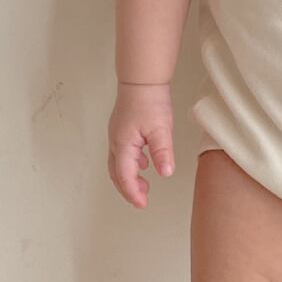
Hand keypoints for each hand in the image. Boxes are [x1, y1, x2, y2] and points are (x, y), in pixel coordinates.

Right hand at [107, 81, 174, 208]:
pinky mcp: (122, 127)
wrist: (142, 77)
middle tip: (142, 199)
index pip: (125, 177)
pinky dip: (131, 163)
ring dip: (129, 177)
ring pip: (118, 163)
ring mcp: (117, 133)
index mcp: (123, 144)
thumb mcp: (160, 128)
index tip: (143, 204)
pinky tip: (144, 161)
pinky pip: (123, 152)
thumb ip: (162, 152)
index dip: (133, 193)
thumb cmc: (148, 98)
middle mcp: (116, 141)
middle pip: (116, 173)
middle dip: (128, 189)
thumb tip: (165, 173)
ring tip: (144, 184)